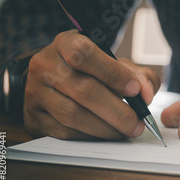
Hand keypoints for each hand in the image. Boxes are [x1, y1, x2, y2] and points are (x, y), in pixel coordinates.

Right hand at [24, 30, 159, 139]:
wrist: (56, 81)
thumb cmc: (93, 71)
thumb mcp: (116, 63)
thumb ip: (138, 75)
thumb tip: (146, 94)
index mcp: (66, 43)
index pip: (85, 54)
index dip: (112, 73)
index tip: (135, 90)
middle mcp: (44, 64)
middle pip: (82, 89)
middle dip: (116, 110)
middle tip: (137, 123)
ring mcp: (35, 91)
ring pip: (72, 114)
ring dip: (105, 127)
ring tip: (126, 130)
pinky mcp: (33, 116)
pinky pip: (63, 131)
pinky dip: (90, 136)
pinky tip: (106, 134)